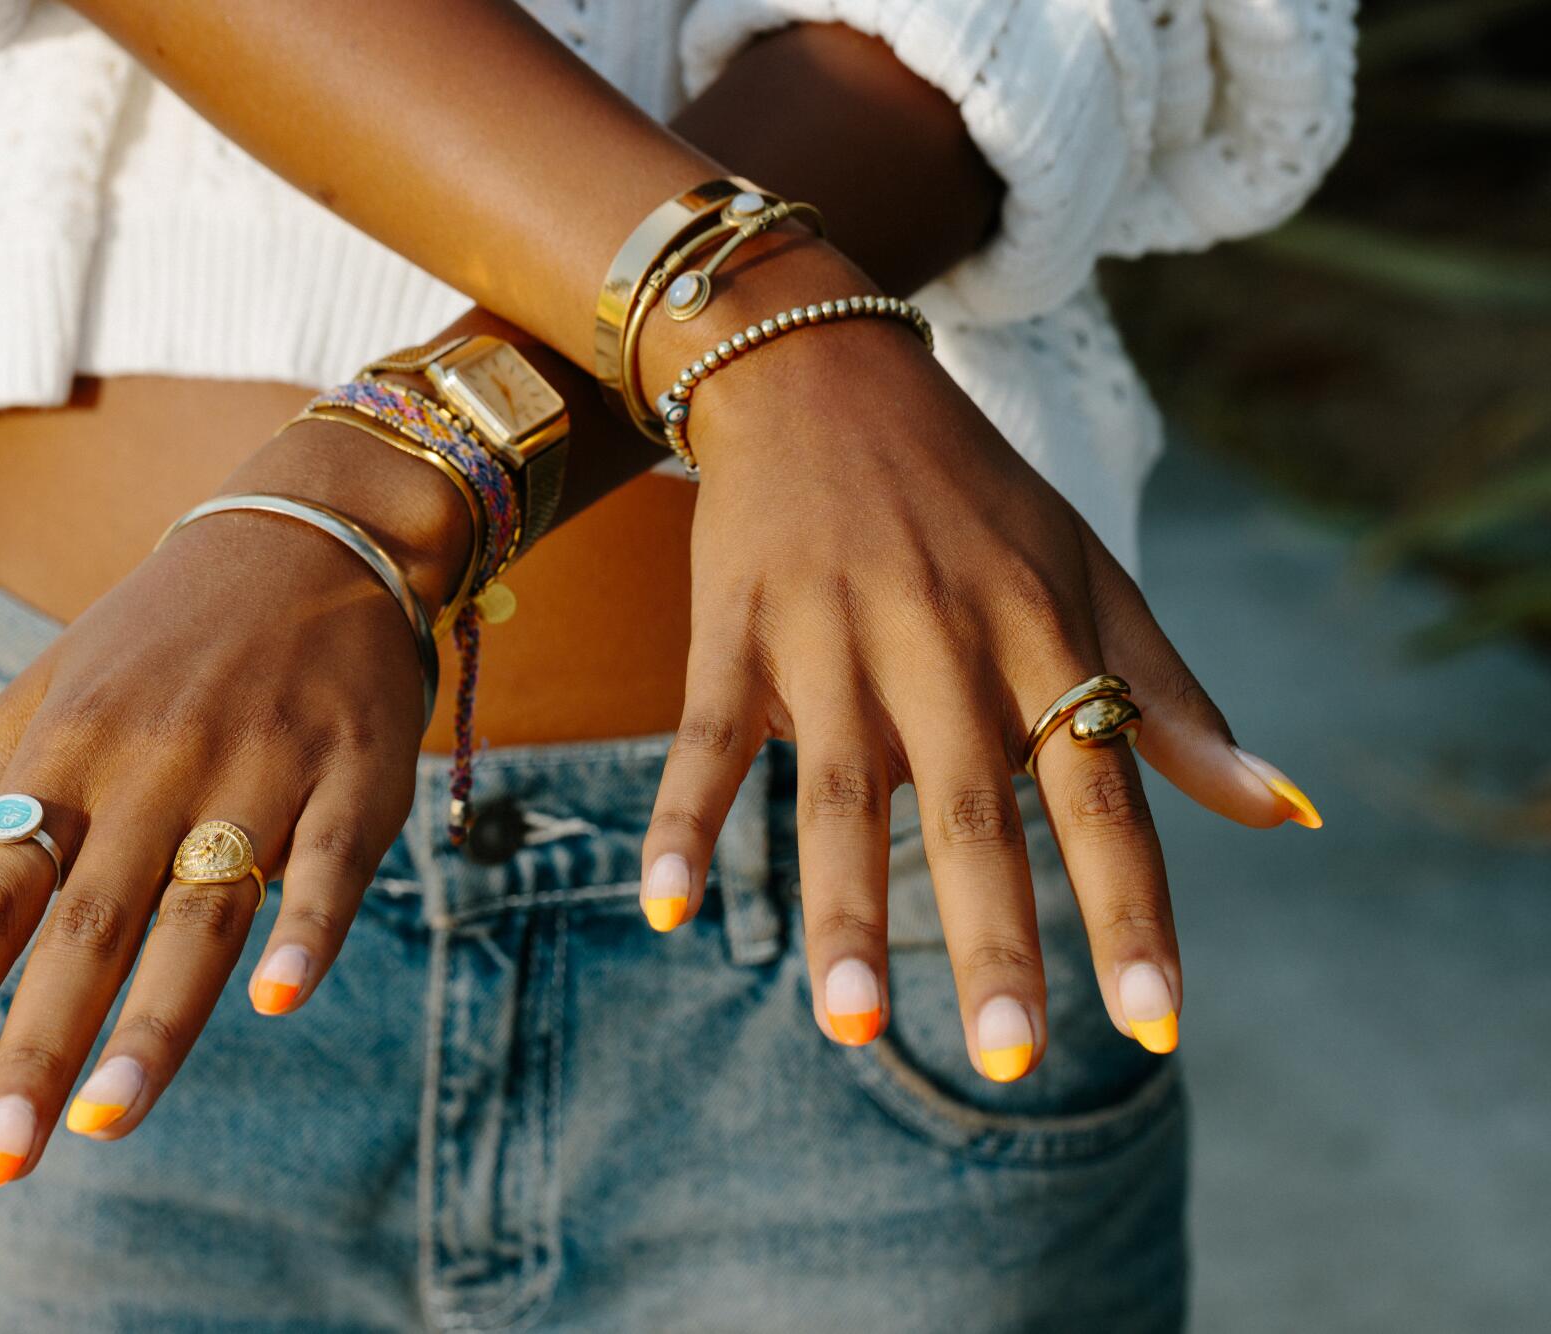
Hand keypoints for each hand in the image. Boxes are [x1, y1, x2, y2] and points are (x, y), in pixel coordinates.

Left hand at [0, 426, 460, 1184]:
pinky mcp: (355, 770)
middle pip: (87, 919)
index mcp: (65, 751)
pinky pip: (333, 858)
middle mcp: (154, 763)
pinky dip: (306, 923)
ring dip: (155, 1018)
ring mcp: (259, 763)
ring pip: (201, 905)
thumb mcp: (26, 719)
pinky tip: (276, 996)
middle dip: (37, 1042)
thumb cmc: (149, 649)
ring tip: (104, 1119)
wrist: (307, 532)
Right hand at [638, 302, 1320, 1077]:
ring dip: (845, 905)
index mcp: (1039, 637)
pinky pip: (707, 737)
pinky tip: (665, 907)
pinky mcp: (736, 630)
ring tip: (848, 1027)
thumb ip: (1171, 699)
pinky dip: (684, 819)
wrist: (819, 369)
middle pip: (975, 807)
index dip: (1133, 909)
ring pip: (841, 788)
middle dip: (994, 935)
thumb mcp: (1088, 574)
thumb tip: (1279, 813)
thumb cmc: (969, 492)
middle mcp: (942, 643)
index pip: (1101, 793)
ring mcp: (831, 636)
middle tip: (1010, 1058)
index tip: (1157, 1025)